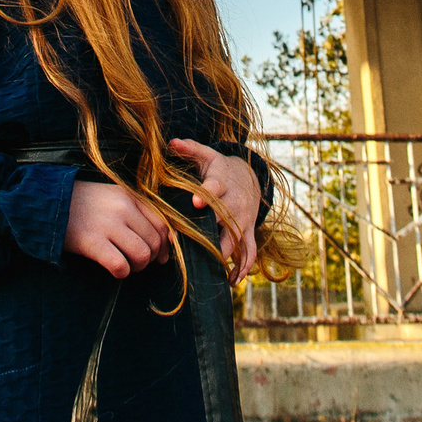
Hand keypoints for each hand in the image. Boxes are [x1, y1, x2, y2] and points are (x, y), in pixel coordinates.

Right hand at [64, 181, 170, 278]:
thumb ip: (137, 212)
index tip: (159, 256)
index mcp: (130, 196)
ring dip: (137, 267)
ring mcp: (108, 224)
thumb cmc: (81, 204)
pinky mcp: (92, 241)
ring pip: (142, 255)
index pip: (162, 224)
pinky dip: (121, 272)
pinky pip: (120, 265)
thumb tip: (167, 240)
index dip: (165, 245)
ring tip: (127, 266)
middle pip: (154, 242)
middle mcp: (123, 208)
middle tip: (137, 263)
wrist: (46, 202)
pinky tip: (114, 270)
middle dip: (150, 258)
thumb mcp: (112, 197)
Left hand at [168, 139, 258, 284]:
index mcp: (222, 183)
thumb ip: (189, 149)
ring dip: (228, 256)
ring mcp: (244, 219)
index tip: (196, 203)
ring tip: (217, 274)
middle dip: (213, 234)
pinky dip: (243, 267)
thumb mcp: (207, 156)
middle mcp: (235, 203)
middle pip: (225, 219)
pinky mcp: (249, 232)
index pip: (215, 188)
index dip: (207, 195)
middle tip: (198, 249)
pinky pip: (250, 251)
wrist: (249, 178)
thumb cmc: (219, 169)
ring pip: (238, 239)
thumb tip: (171, 142)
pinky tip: (232, 280)